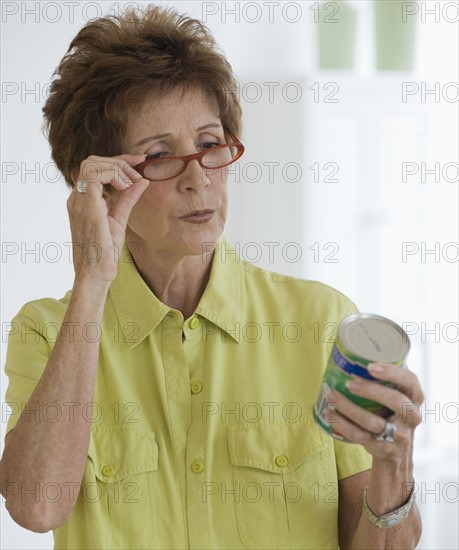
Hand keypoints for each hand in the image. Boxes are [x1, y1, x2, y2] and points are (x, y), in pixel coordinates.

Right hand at [67, 154, 148, 283]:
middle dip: (119, 160)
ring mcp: (79, 201)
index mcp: (83, 200)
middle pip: (92, 161)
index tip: (139, 162)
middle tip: (139, 168)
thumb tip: (142, 181)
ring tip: (131, 182)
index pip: (95, 168)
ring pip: (91, 163)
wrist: (95, 274)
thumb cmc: (104, 252)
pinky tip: (126, 187)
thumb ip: (127, 199)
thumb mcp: (119, 219)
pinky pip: (94, 175)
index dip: (118, 161)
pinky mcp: (85, 206)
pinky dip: (113, 175)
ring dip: (116, 167)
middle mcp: (77, 198)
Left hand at [325, 363, 424, 461]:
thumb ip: (385, 380)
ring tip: (331, 395)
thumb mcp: (397, 399)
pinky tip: (329, 413)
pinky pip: (360, 437)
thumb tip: (353, 353)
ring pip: (373, 422)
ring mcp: (398, 436)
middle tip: (349, 383)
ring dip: (349, 407)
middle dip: (371, 390)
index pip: (410, 382)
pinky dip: (342, 424)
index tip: (370, 366)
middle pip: (397, 402)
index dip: (393, 373)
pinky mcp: (383, 449)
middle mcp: (411, 418)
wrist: (396, 456)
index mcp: (415, 399)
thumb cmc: (391, 416)